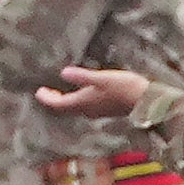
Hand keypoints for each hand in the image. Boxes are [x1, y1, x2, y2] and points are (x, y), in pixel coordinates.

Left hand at [36, 65, 151, 117]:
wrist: (145, 101)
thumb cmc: (124, 87)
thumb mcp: (102, 78)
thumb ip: (82, 76)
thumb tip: (63, 73)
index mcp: (83, 102)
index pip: (58, 104)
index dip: (46, 98)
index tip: (38, 91)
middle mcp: (86, 110)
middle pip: (64, 108)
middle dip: (53, 100)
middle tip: (45, 92)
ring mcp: (96, 111)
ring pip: (74, 108)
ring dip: (64, 101)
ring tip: (58, 93)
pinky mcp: (104, 109)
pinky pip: (83, 107)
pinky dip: (75, 101)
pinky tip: (80, 94)